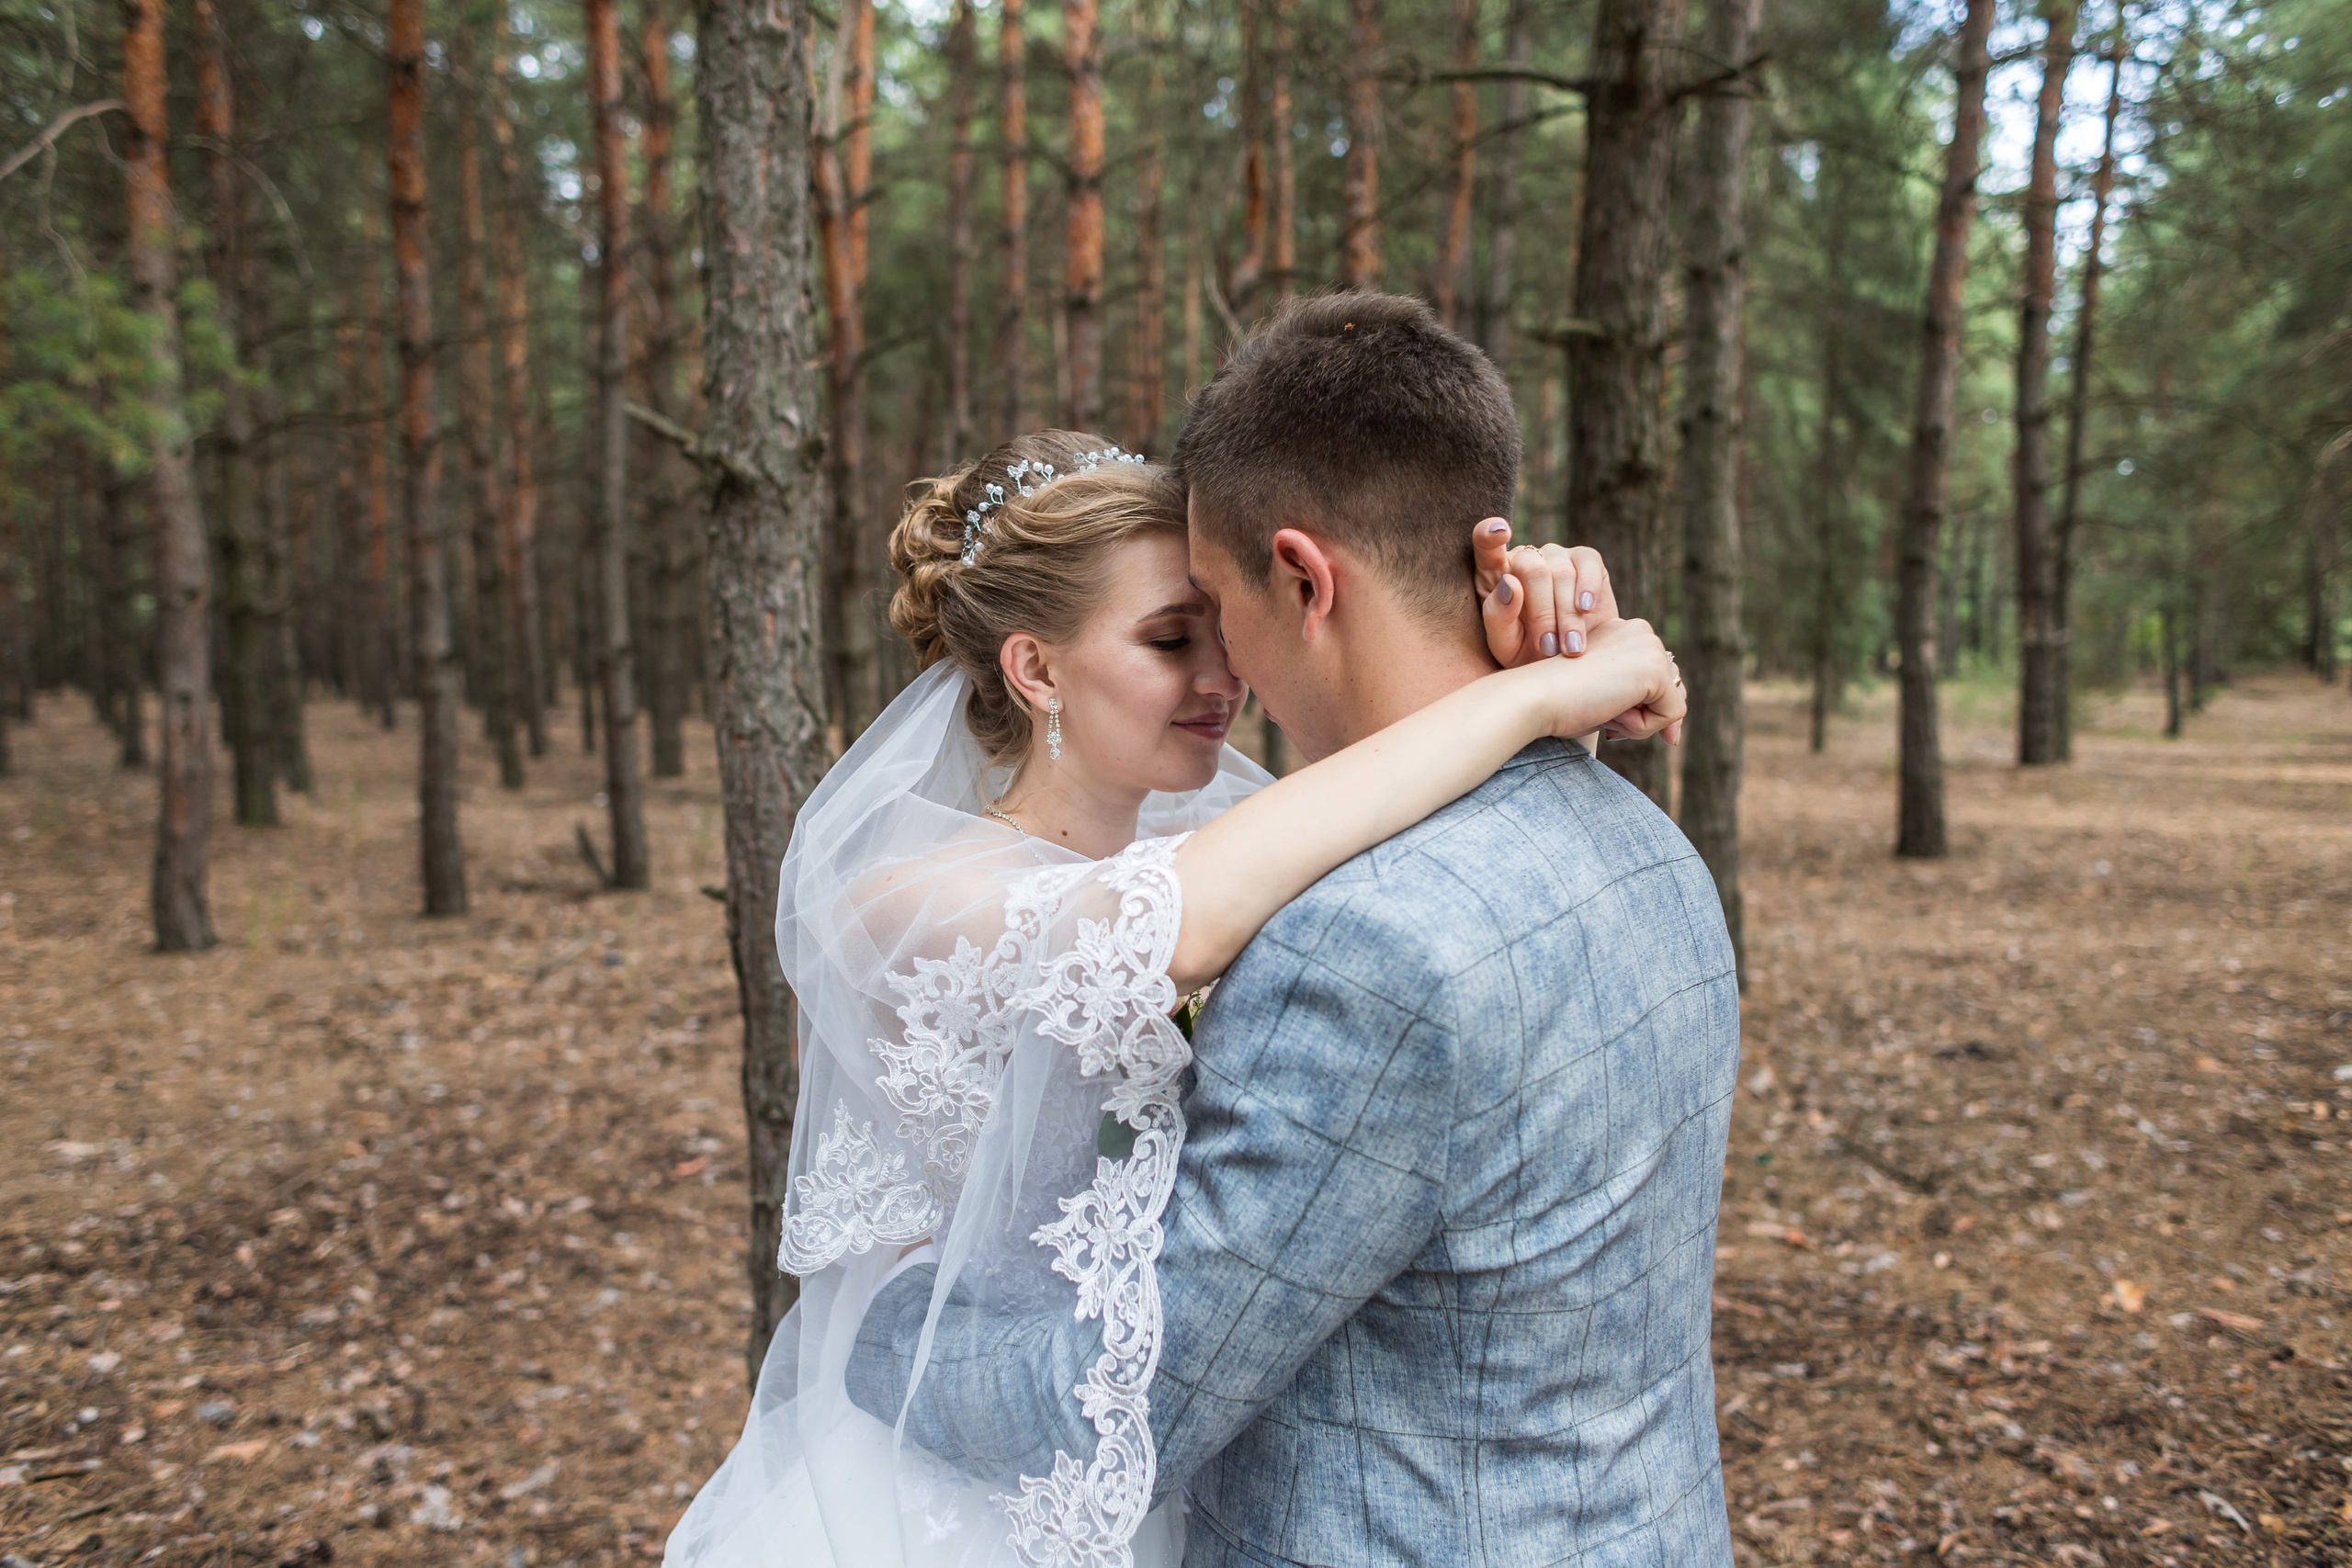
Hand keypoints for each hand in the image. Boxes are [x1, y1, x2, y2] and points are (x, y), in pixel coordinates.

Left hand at [1469, 520, 1620, 666]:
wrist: (1567, 665)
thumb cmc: (1526, 654)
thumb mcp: (1504, 644)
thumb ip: (1498, 616)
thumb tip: (1510, 584)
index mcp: (1494, 575)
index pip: (1486, 546)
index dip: (1489, 535)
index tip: (1498, 532)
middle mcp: (1524, 559)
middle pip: (1532, 569)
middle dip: (1542, 613)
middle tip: (1548, 648)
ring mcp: (1556, 556)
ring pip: (1561, 573)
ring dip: (1566, 616)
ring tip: (1569, 648)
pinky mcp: (1586, 560)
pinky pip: (1587, 564)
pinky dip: (1587, 587)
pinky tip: (1585, 609)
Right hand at [1524, 614, 1685, 745]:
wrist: (1534, 696)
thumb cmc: (1557, 702)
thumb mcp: (1603, 696)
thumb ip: (1638, 702)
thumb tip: (1675, 735)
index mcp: (1624, 631)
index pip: (1656, 678)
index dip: (1639, 703)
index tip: (1602, 705)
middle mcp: (1641, 631)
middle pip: (1670, 689)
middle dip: (1640, 711)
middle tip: (1597, 703)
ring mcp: (1651, 647)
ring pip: (1672, 703)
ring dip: (1639, 720)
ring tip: (1602, 705)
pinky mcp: (1655, 669)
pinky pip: (1671, 715)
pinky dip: (1642, 727)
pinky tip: (1610, 710)